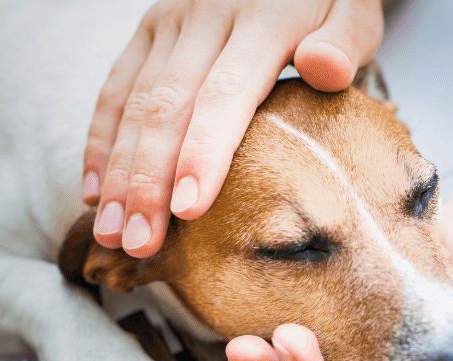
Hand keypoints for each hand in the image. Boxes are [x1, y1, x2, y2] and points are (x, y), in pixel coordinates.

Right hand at [84, 0, 383, 256]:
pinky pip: (117, 87)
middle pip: (168, 107)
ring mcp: (171, 20)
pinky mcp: (150, 28)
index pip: (226, 94)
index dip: (203, 154)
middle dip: (149, 182)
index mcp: (264, 17)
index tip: (189, 210)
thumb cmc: (329, 0)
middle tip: (141, 243)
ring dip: (120, 173)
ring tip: (116, 233)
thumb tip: (322, 66)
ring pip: (135, 103)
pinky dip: (102, 141)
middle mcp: (207, 15)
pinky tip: (97, 192)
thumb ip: (344, 42)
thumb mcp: (355, 12)